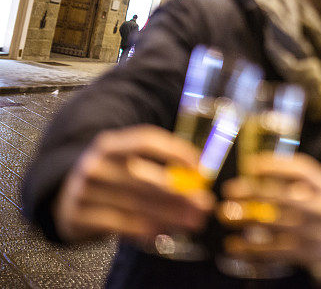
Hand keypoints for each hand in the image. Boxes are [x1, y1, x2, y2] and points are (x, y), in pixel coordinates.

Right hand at [53, 125, 213, 243]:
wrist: (63, 197)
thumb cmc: (110, 178)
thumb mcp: (124, 162)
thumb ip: (156, 166)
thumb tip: (198, 179)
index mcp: (109, 144)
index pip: (145, 140)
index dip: (174, 151)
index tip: (199, 168)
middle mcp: (94, 164)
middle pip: (143, 177)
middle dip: (178, 193)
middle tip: (204, 205)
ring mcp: (83, 190)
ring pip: (134, 204)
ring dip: (168, 215)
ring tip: (192, 222)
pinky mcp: (77, 216)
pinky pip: (117, 224)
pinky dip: (142, 229)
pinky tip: (163, 232)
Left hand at [219, 154, 320, 271]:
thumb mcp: (320, 189)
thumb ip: (296, 179)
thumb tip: (253, 169)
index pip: (302, 171)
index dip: (275, 166)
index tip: (251, 164)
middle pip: (283, 197)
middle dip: (253, 192)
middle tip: (229, 189)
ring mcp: (314, 233)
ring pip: (273, 225)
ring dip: (244, 218)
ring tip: (224, 213)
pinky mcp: (305, 254)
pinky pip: (273, 252)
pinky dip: (249, 249)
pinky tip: (233, 245)